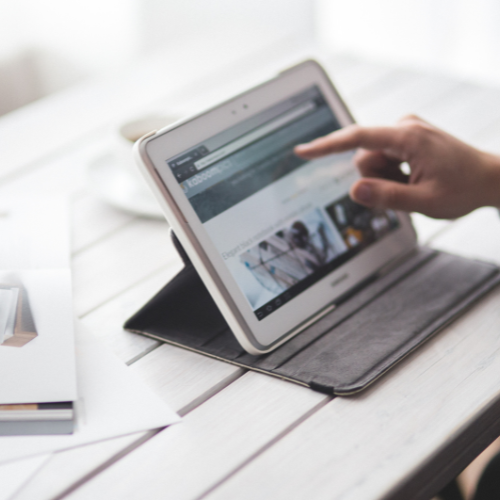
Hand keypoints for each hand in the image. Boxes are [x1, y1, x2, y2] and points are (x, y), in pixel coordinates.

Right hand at [294, 115, 499, 218]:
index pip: (356, 139)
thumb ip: (386, 196)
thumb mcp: (424, 201)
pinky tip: (413, 178)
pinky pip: (384, 158)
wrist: (490, 179)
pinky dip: (392, 173)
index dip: (325, 146)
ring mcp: (406, 131)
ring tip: (412, 184)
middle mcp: (404, 127)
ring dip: (385, 178)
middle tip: (404, 189)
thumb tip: (354, 191)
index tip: (302, 151)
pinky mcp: (407, 138)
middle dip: (375, 178)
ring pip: (372, 160)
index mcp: (408, 137)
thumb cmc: (464, 188)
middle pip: (364, 157)